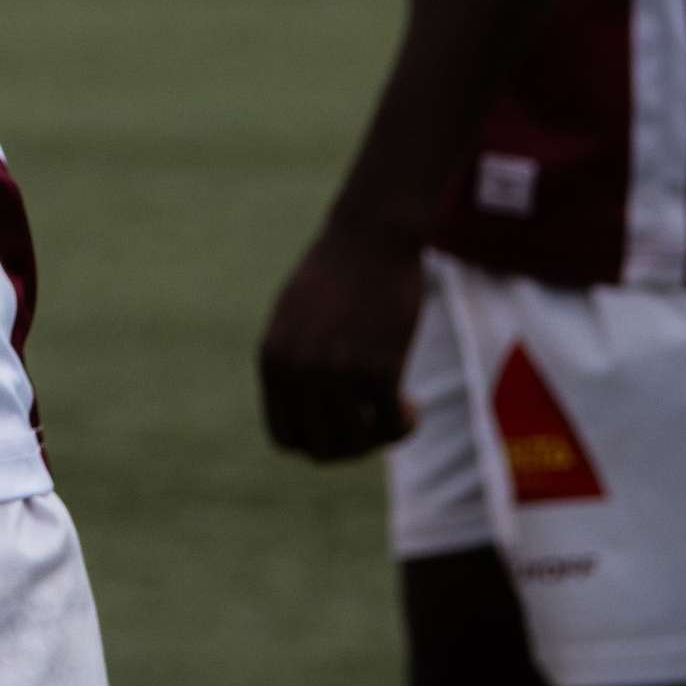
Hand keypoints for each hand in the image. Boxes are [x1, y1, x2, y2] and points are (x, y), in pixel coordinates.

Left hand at [257, 212, 425, 462]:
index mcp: (272, 360)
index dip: (315, 442)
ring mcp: (337, 371)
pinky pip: (392, 426)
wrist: (370, 236)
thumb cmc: (337, 274)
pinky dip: (404, 425)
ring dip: (378, 439)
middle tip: (371, 424)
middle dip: (349, 447)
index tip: (339, 425)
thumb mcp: (294, 319)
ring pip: (356, 443)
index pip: (284, 437)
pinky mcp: (379, 367)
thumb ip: (293, 364)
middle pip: (321, 449)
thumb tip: (310, 417)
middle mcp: (298, 371)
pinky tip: (412, 403)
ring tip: (393, 411)